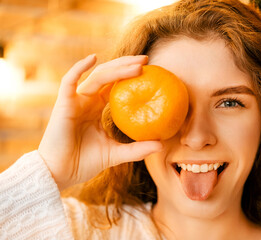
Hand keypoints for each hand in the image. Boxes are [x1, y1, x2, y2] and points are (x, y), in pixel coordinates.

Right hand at [38, 54, 161, 190]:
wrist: (61, 173)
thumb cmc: (85, 163)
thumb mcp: (116, 154)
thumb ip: (137, 149)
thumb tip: (162, 145)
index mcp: (97, 108)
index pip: (116, 86)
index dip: (130, 76)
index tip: (149, 70)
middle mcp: (87, 100)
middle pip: (109, 76)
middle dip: (127, 65)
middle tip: (146, 60)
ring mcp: (75, 100)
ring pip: (97, 76)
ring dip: (117, 68)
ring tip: (137, 64)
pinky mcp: (63, 104)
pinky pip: (69, 81)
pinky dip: (79, 68)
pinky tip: (93, 58)